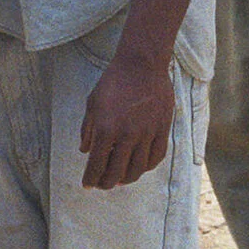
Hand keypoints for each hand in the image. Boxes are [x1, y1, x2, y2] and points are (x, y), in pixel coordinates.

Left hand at [79, 55, 174, 189]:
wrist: (142, 64)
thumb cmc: (113, 81)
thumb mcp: (93, 103)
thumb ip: (88, 130)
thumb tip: (85, 151)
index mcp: (106, 130)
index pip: (97, 165)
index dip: (91, 178)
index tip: (87, 184)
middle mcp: (127, 136)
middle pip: (117, 172)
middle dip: (107, 183)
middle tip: (103, 185)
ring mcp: (147, 133)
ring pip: (138, 169)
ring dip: (127, 178)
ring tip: (121, 179)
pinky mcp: (163, 129)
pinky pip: (156, 157)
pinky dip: (147, 167)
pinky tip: (140, 167)